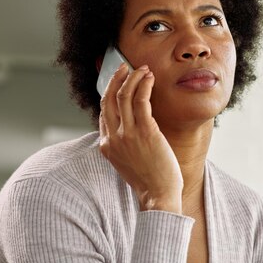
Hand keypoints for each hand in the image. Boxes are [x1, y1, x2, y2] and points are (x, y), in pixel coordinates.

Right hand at [99, 63, 182, 212]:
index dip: (109, 93)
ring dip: (132, 78)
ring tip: (142, 68)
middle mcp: (112, 138)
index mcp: (106, 146)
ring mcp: (127, 135)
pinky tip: (149, 78)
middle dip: (115, 79)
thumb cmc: (149, 180)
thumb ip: (126, 144)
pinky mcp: (144, 132)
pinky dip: (144, 85)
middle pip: (108, 100)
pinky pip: (140, 101)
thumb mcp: (129, 161)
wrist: (158, 195)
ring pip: (123, 96)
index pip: (104, 112)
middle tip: (124, 67)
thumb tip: (133, 128)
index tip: (118, 81)